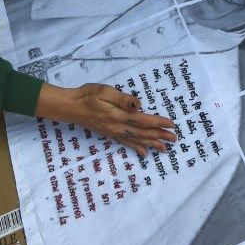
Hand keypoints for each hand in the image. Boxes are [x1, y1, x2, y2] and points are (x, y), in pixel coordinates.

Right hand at [35, 82, 176, 156]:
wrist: (70, 107)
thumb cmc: (87, 95)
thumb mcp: (105, 91)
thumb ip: (122, 98)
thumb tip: (138, 104)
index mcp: (119, 115)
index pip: (144, 120)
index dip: (159, 122)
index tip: (171, 124)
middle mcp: (118, 127)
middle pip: (144, 133)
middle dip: (160, 136)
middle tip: (174, 139)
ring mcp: (114, 132)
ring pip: (137, 140)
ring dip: (152, 144)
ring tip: (165, 149)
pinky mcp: (110, 134)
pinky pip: (126, 143)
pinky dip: (137, 148)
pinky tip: (144, 153)